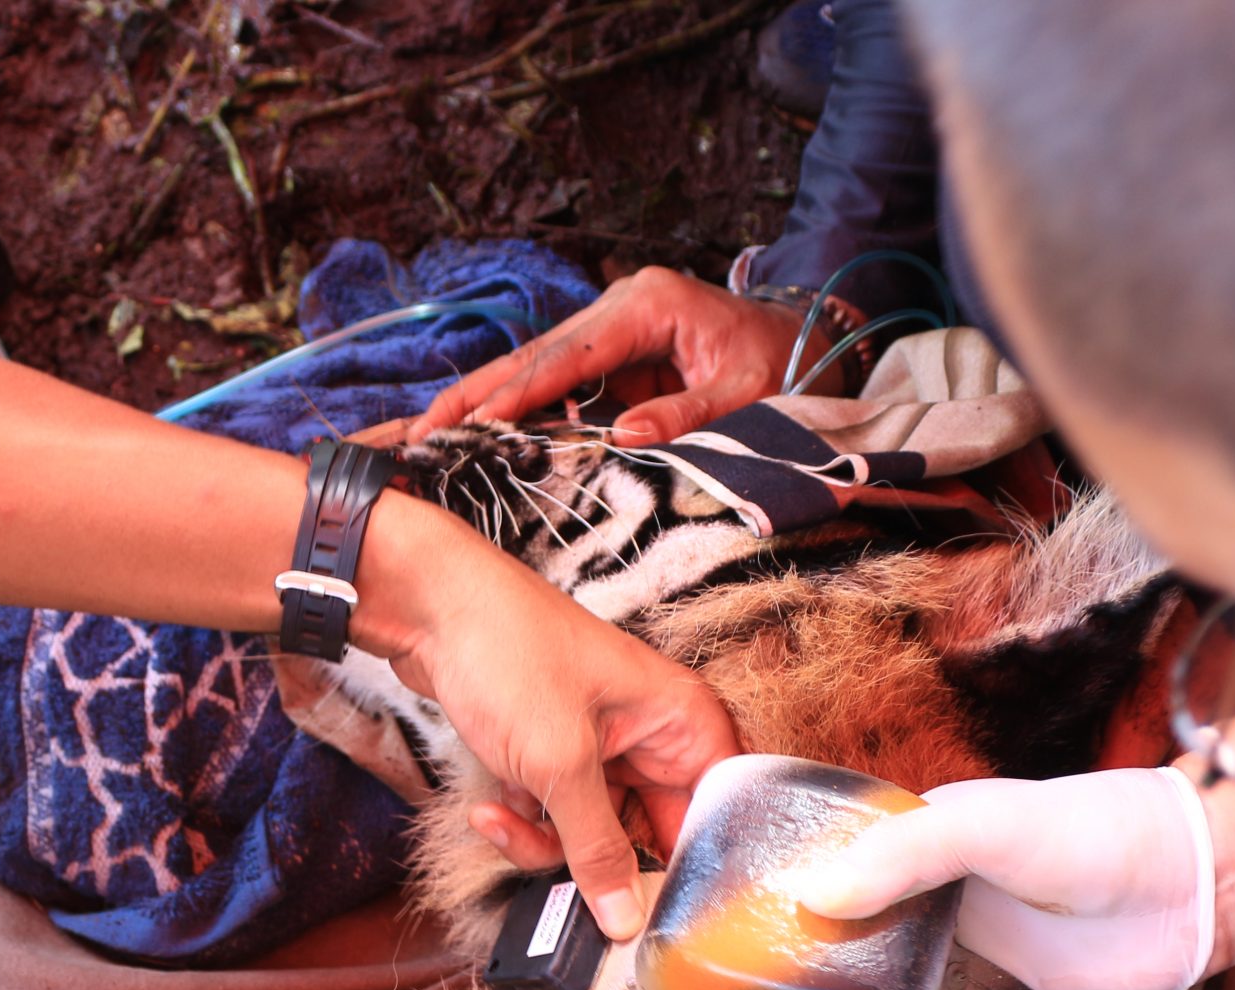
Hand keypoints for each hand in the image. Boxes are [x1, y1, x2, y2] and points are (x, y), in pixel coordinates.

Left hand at [358, 499, 740, 939]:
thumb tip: (626, 917)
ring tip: (503, 817)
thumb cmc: (507, 654)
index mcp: (682, 722)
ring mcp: (602, 743)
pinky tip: (490, 803)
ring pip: (595, 830)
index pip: (718, 814)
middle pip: (651, 833)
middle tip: (561, 876)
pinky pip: (557, 812)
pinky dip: (523, 818)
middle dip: (595, 858)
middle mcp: (651, 733)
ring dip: (544, 840)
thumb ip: (596, 847)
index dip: (690, 866)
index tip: (651, 907)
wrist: (427, 605)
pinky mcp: (556, 751)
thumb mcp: (559, 765)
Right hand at [408, 268, 828, 448]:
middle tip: (424, 429)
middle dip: (477, 392)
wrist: (811, 337)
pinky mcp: (613, 355)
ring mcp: (612, 329)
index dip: (518, 393)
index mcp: (648, 305)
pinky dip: (519, 409)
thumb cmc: (783, 361)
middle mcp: (619, 308)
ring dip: (487, 401)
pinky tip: (481, 433)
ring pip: (537, 368)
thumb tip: (624, 438)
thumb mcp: (747, 392)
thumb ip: (686, 414)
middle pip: (535, 355)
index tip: (475, 422)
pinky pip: (558, 385)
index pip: (569, 356)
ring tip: (434, 433)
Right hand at [794, 767, 1216, 989]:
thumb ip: (905, 858)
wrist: (1187, 887)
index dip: (770, 915)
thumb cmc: (1092, 832)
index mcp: (908, 839)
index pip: (817, 873)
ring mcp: (954, 947)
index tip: (720, 961)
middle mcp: (920, 894)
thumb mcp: (989, 827)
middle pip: (833, 946)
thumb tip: (814, 896)